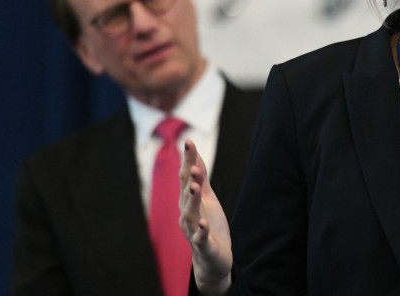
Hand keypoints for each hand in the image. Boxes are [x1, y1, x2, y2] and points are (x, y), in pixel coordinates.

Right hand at [179, 139, 232, 294]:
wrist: (213, 258)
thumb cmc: (208, 224)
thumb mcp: (207, 198)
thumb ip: (200, 178)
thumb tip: (194, 155)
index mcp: (188, 201)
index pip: (186, 177)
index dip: (188, 160)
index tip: (189, 142)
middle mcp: (187, 213)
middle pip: (186, 193)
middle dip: (189, 179)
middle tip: (192, 166)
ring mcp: (193, 230)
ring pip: (190, 213)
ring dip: (192, 200)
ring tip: (195, 187)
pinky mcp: (202, 245)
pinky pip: (200, 237)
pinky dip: (201, 231)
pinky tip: (204, 224)